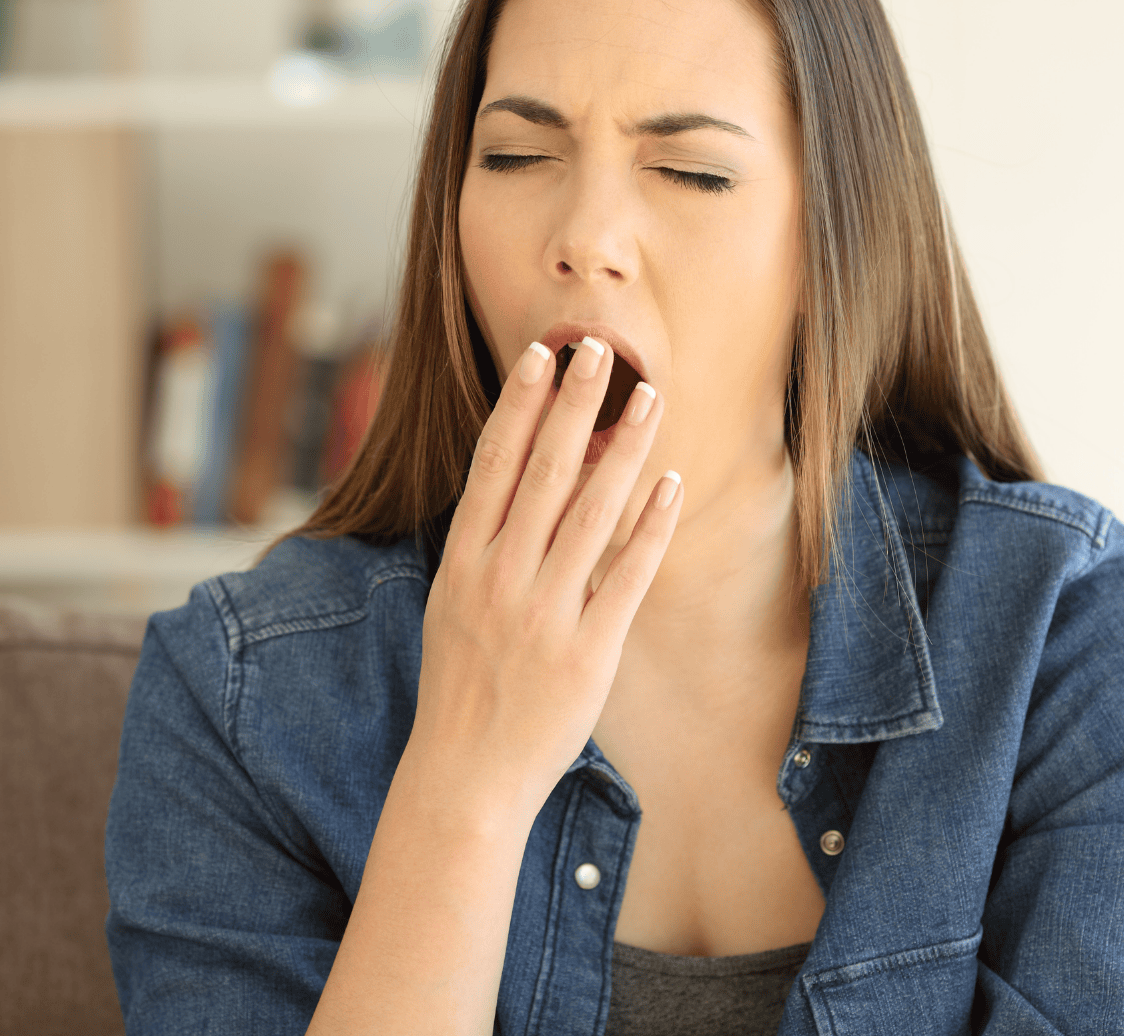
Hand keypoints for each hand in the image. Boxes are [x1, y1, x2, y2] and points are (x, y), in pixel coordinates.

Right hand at [403, 336, 682, 813]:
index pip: (492, 463)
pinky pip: (626, 575)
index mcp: (462, 562)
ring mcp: (545, 614)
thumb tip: (515, 478)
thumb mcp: (452, 603)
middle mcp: (501, 578)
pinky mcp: (588, 651)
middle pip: (544, 471)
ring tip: (651, 397)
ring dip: (625, 448)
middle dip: (575, 403)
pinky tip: (670, 483)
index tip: (541, 354)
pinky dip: (651, 526)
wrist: (464, 776)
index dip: (519, 404)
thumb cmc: (462, 685)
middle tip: (601, 347)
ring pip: (593, 511)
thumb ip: (484, 544)